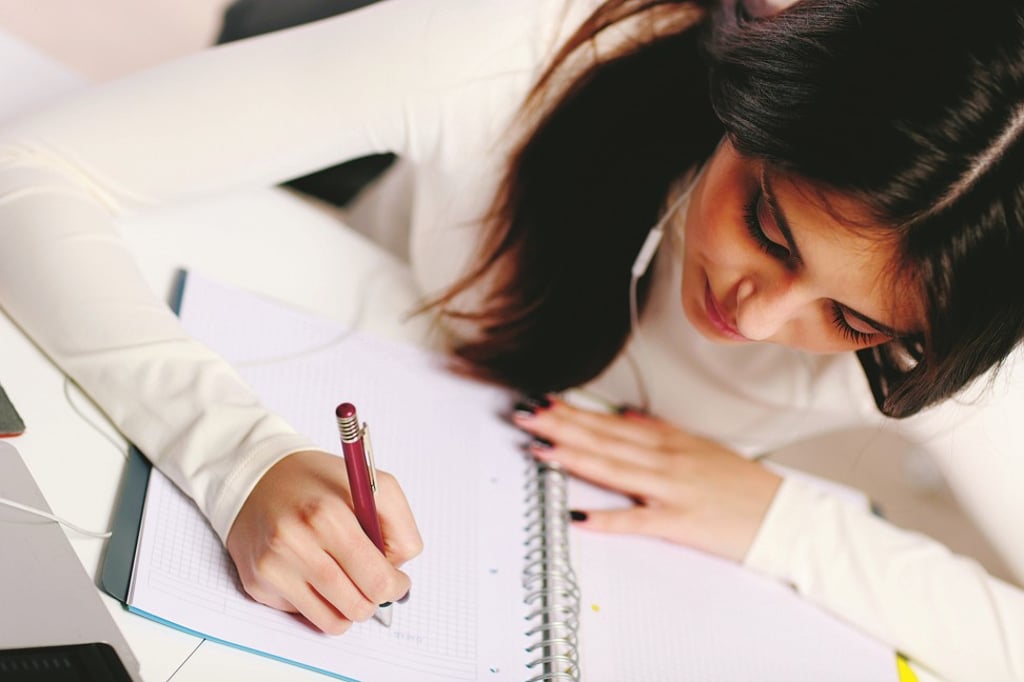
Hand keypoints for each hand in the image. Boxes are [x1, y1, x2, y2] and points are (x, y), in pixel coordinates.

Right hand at [226, 450, 422, 633]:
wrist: (258, 480)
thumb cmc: (319, 484)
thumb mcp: (374, 486)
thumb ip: (399, 527)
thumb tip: (398, 571)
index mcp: (327, 516)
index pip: (377, 580)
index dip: (396, 585)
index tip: (397, 580)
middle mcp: (295, 544)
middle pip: (357, 607)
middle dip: (375, 599)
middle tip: (375, 582)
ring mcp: (273, 568)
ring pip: (334, 623)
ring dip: (350, 607)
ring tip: (348, 578)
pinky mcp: (258, 584)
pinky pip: (306, 616)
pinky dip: (321, 604)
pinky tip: (317, 577)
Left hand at [512, 397, 781, 561]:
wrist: (785, 516)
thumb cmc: (743, 485)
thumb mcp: (701, 447)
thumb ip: (661, 431)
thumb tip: (628, 415)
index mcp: (669, 441)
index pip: (611, 423)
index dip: (574, 413)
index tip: (544, 402)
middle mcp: (665, 460)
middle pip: (604, 440)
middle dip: (562, 426)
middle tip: (526, 416)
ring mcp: (671, 489)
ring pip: (614, 470)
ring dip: (574, 458)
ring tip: (540, 448)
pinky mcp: (679, 522)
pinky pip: (637, 521)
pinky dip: (607, 519)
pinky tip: (578, 517)